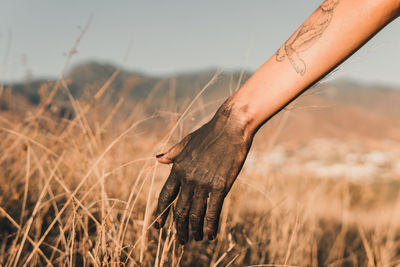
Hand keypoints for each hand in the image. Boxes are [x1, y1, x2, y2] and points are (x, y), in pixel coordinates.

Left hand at [154, 102, 252, 243]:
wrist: (231, 127)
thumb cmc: (210, 133)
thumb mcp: (186, 141)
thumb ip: (173, 154)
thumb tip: (158, 159)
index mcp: (178, 168)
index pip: (165, 196)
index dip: (161, 213)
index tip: (159, 227)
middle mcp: (188, 178)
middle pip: (179, 210)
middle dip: (179, 228)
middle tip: (181, 240)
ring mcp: (203, 183)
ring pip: (195, 214)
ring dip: (194, 230)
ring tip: (195, 239)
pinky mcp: (220, 186)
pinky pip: (213, 212)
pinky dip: (211, 226)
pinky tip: (210, 235)